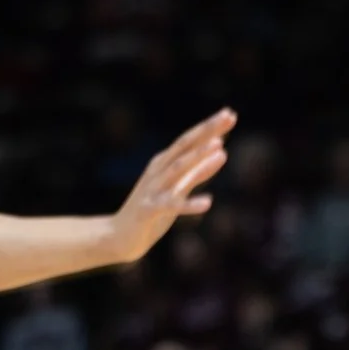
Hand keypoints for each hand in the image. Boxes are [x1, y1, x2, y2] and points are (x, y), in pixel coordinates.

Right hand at [110, 109, 234, 262]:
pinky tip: (207, 203)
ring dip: (199, 158)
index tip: (229, 113)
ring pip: (178, 170)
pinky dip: (189, 204)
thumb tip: (222, 150)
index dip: (209, 127)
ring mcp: (152, 189)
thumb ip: (199, 172)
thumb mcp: (179, 188)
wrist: (119, 236)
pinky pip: (171, 205)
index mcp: (164, 163)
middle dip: (207, 131)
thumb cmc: (152, 210)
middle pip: (185, 146)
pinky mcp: (149, 210)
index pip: (189, 140)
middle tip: (229, 116)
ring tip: (220, 148)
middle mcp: (158, 171)